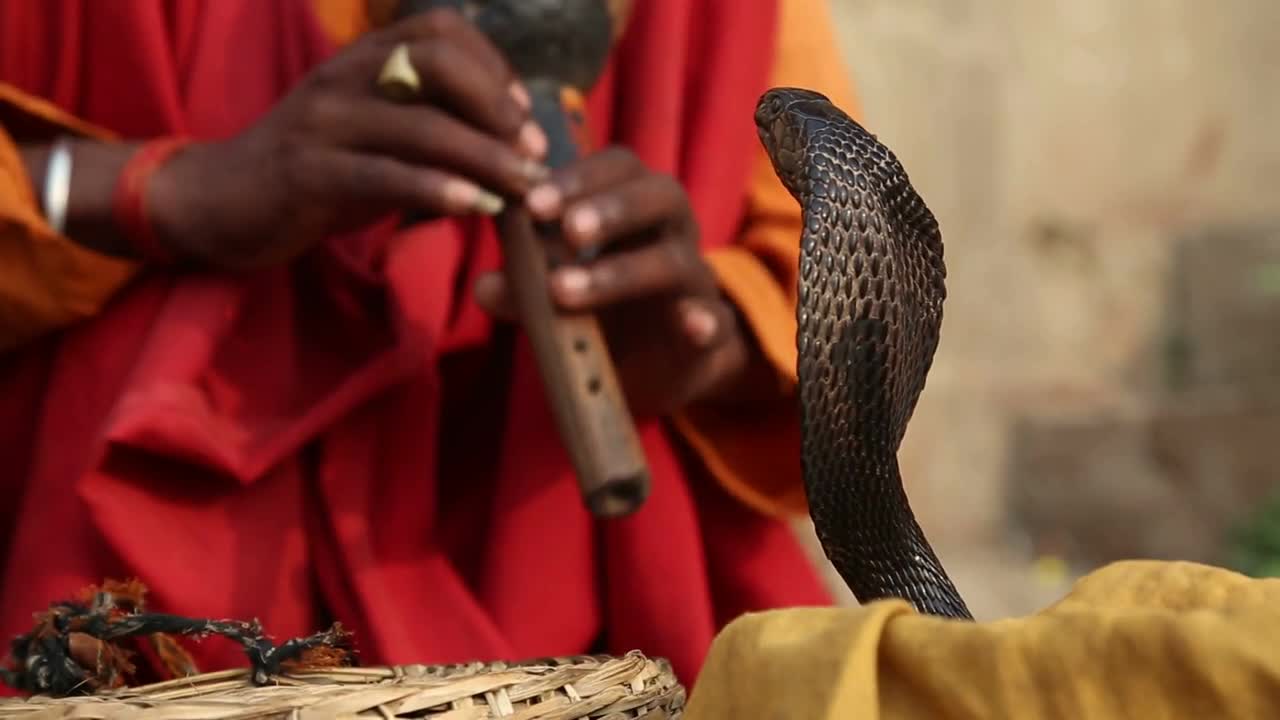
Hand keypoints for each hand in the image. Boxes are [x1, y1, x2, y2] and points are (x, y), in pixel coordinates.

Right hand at [150, 8, 548, 269]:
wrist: (217, 202)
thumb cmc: (313, 173)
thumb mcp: (373, 137)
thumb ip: (426, 128)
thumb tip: (506, 145)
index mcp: (361, 59)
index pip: (440, 30)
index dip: (493, 64)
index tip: (524, 113)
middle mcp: (342, 75)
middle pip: (436, 60)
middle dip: (496, 104)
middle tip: (533, 150)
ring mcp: (322, 121)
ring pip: (419, 124)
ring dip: (484, 155)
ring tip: (525, 187)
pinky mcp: (307, 173)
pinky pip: (385, 175)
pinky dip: (438, 190)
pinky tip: (474, 208)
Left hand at [473, 148, 765, 418]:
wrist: (655, 371)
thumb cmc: (602, 314)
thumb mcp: (554, 298)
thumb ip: (523, 286)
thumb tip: (485, 287)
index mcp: (634, 209)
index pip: (618, 168)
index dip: (579, 177)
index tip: (532, 202)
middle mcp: (671, 234)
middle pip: (661, 195)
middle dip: (612, 207)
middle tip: (566, 230)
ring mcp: (695, 283)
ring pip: (676, 260)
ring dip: (622, 271)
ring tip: (566, 291)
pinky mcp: (712, 333)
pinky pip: (717, 321)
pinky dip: (704, 320)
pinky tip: (690, 324)